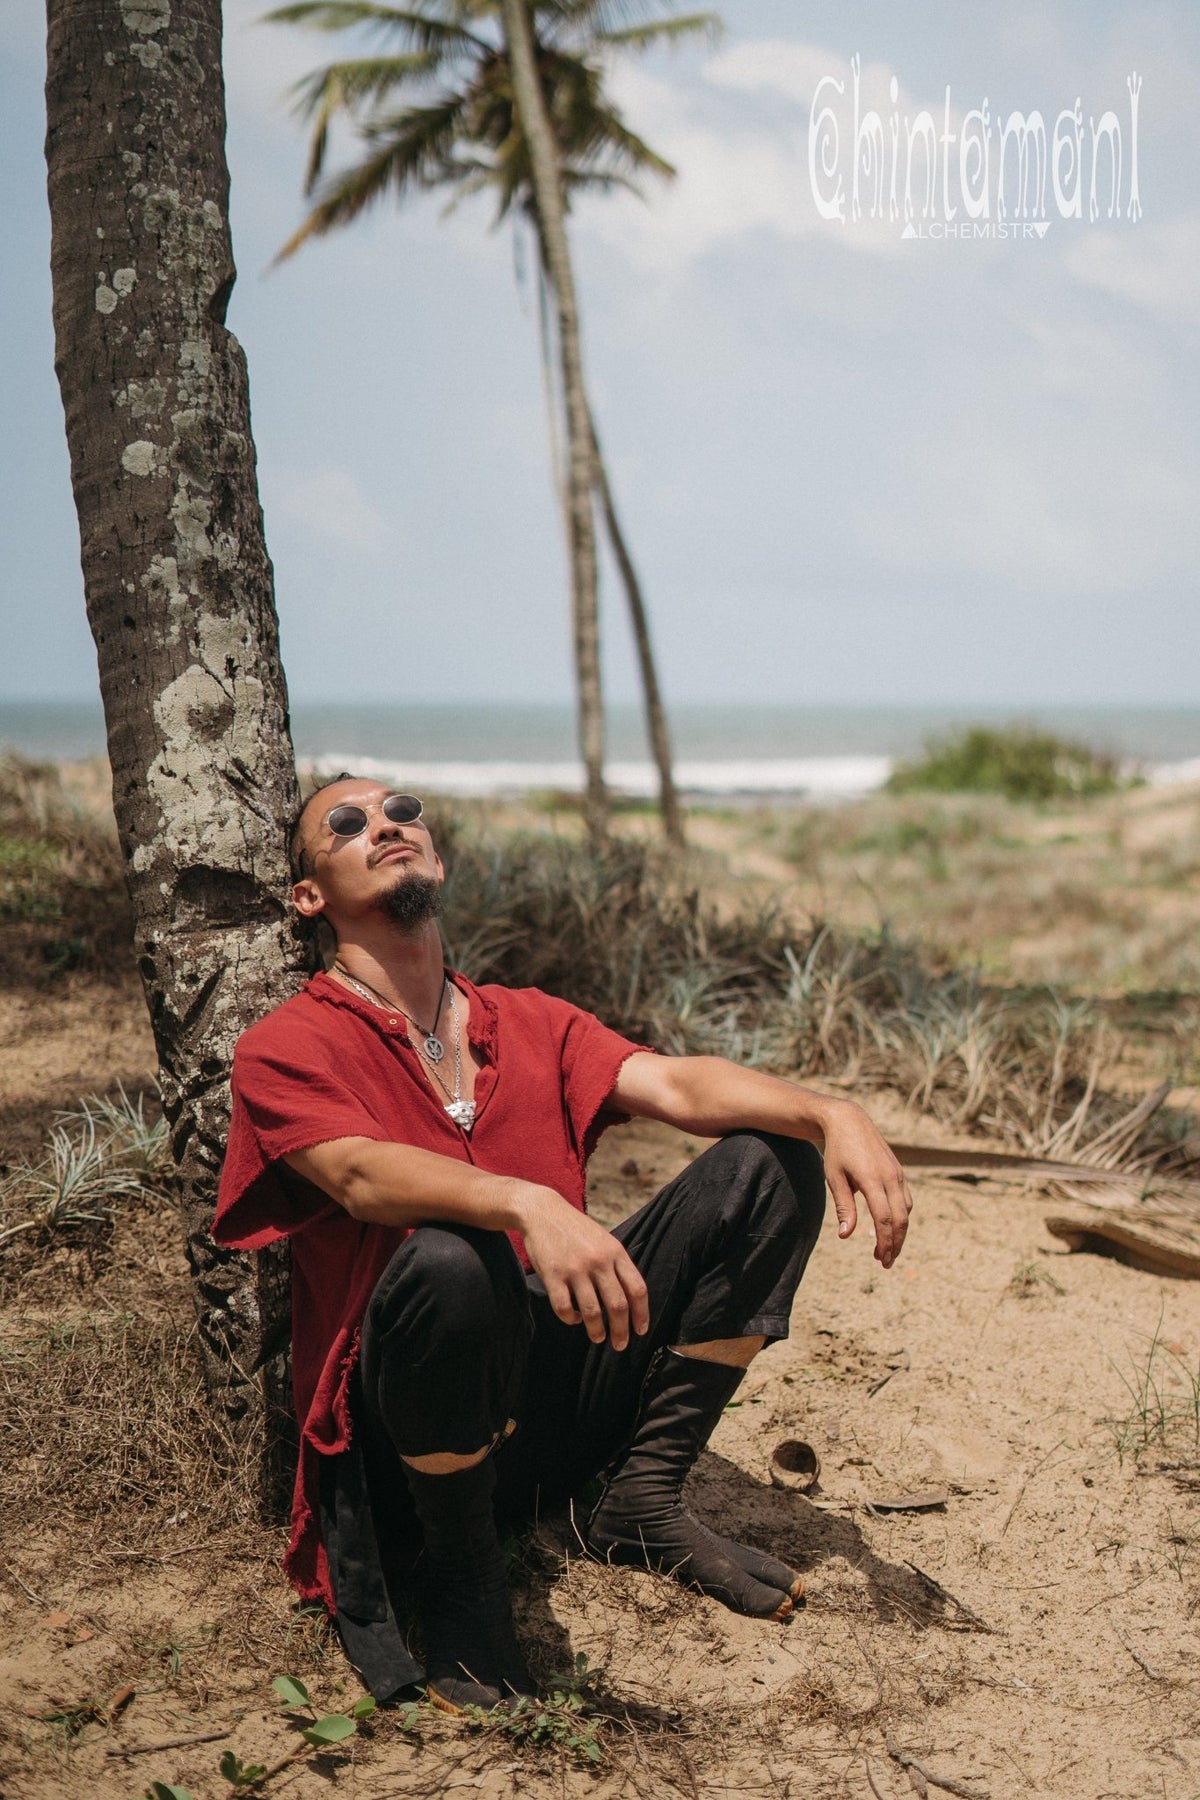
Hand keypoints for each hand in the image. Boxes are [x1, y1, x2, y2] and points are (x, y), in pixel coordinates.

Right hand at [515, 1187, 649, 1349]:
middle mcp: (598, 1261)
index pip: (637, 1289)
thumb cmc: (576, 1229)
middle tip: (620, 1344)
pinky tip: (573, 1319)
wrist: (543, 1211)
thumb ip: (617, 1264)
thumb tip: (631, 1299)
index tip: (641, 1330)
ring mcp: (575, 1269)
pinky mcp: (553, 1275)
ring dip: (597, 1331)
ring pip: (592, 1312)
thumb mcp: (604, 1240)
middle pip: (617, 1305)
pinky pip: (564, 1308)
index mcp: (615, 1252)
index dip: (642, 1314)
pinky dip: (570, 1320)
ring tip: (598, 1338)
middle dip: (621, 1330)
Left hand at [817, 1099, 912, 1268]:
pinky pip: (905, 1199)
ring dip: (899, 1232)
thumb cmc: (837, 1151)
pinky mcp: (899, 1172)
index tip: (881, 1259)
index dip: (885, 1241)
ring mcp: (898, 1173)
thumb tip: (846, 1235)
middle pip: (901, 1219)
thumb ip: (844, 1207)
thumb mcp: (835, 1178)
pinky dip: (901, 1216)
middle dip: (896, 1243)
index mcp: (872, 1179)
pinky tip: (890, 1226)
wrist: (849, 1121)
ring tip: (886, 1249)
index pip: (884, 1218)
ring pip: (906, 1211)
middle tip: (886, 1262)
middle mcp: (890, 1177)